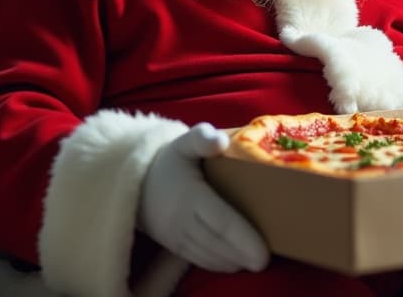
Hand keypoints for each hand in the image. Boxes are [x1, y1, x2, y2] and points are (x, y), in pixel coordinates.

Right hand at [138, 122, 269, 272]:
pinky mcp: (173, 245)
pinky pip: (197, 259)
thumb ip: (202, 137)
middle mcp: (181, 220)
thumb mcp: (184, 142)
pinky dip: (217, 264)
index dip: (243, 238)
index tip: (263, 251)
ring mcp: (176, 235)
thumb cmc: (172, 160)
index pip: (220, 221)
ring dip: (232, 261)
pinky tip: (235, 263)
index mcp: (189, 194)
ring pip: (208, 255)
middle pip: (217, 242)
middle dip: (242, 254)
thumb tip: (220, 142)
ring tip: (255, 262)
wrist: (138, 182)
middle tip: (265, 261)